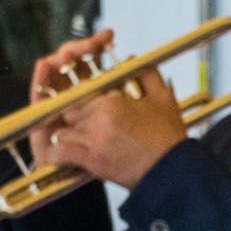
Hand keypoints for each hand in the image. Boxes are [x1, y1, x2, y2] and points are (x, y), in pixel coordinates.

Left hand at [35, 33, 185, 191]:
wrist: (172, 170)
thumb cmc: (168, 138)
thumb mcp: (163, 98)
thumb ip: (147, 74)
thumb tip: (134, 60)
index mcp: (113, 102)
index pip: (83, 95)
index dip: (84, 104)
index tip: (90, 111)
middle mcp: (99, 118)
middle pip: (70, 113)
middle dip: (74, 119)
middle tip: (83, 127)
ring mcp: (93, 140)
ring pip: (62, 132)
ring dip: (67, 136)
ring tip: (76, 142)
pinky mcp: (91, 161)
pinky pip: (61, 153)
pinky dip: (59, 154)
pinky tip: (64, 156)